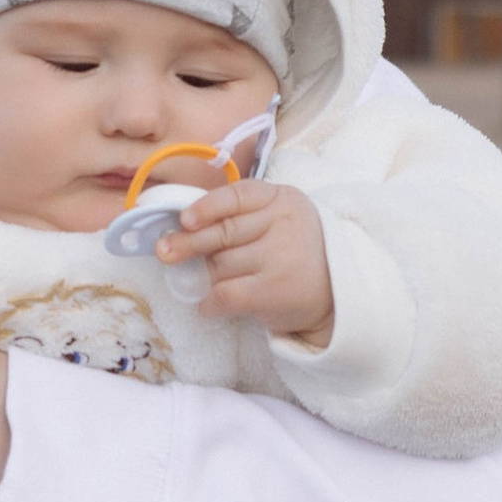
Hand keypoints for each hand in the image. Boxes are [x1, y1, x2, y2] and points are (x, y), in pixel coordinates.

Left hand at [160, 181, 334, 348]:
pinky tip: (209, 305)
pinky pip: (225, 294)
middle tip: (164, 251)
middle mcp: (284, 224)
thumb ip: (239, 216)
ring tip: (214, 282)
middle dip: (188, 243)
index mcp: (282, 199)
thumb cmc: (294, 252)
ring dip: (207, 277)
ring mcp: (281, 257)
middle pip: (223, 232)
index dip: (207, 207)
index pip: (238, 196)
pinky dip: (209, 302)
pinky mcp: (274, 291)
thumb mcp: (277, 220)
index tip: (184, 219)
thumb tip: (180, 225)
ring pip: (221, 265)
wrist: (338, 293)